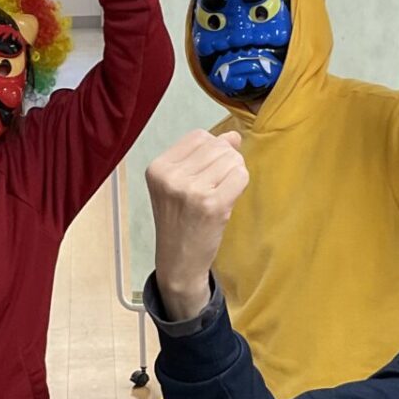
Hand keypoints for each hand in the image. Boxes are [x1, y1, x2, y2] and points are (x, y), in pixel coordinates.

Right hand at [146, 130, 246, 319]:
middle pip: (217, 146)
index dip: (213, 148)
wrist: (178, 262)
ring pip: (231, 159)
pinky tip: (228, 199)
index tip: (209, 171)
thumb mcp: (179, 185)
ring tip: (221, 193)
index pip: (198, 136)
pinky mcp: (212, 205)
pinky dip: (241, 184)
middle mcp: (171, 177)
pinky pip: (240, 175)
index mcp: (158, 168)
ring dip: (235, 173)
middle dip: (227, 161)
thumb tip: (233, 136)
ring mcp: (191, 190)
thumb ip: (203, 157)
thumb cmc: (180, 222)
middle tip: (218, 186)